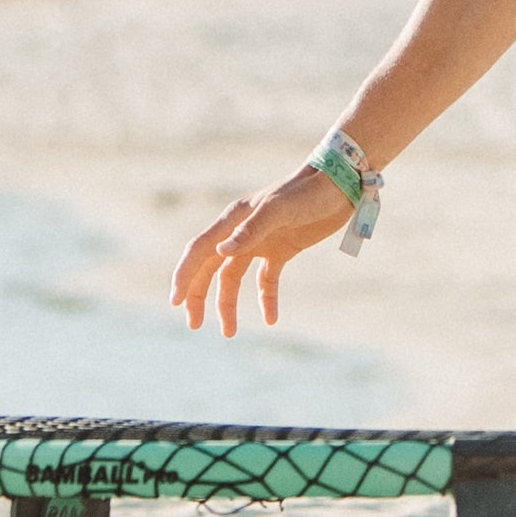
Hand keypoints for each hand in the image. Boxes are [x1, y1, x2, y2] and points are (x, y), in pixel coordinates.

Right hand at [172, 164, 357, 331]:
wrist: (340, 184)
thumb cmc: (307, 192)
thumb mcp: (279, 210)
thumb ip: (250, 230)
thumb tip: (220, 252)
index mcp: (233, 219)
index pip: (199, 250)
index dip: (184, 276)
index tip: (175, 302)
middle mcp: (241, 231)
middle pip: (210, 268)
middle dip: (198, 295)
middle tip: (193, 324)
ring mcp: (261, 241)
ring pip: (233, 277)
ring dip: (227, 303)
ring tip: (228, 332)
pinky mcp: (282, 249)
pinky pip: (266, 280)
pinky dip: (266, 299)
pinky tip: (271, 319)